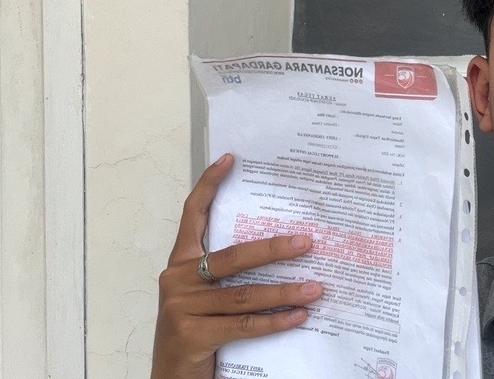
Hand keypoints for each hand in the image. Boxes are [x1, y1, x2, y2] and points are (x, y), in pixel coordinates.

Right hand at [151, 154, 322, 378]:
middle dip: (274, 248)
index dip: (209, 186)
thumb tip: (279, 252)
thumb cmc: (194, 334)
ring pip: (245, 294)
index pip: (192, 216)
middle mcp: (177, 279)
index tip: (230, 160)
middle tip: (307, 242)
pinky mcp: (191, 334)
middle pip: (233, 256)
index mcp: (179, 265)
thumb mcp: (204, 298)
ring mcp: (181, 307)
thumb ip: (225, 277)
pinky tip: (300, 316)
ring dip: (285, 291)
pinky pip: (244, 324)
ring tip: (316, 287)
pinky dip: (275, 321)